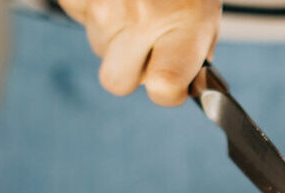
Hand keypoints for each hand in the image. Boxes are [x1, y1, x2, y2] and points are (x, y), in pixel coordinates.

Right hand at [58, 0, 222, 106]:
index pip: (164, 87)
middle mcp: (142, 18)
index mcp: (183, 26)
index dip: (167, 92)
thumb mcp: (205, 13)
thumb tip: (179, 89)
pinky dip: (94, 8)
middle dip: (131, 69)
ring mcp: (105, 6)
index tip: (171, 84)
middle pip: (117, 81)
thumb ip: (194, 54)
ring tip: (135, 3)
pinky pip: (79, 18)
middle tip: (148, 41)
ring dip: (114, 35)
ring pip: (98, 49)